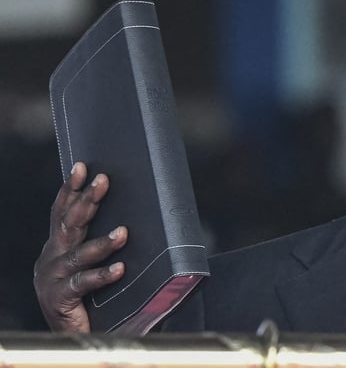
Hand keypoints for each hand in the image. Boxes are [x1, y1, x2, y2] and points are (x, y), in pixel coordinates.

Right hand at [33, 162, 127, 331]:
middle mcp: (51, 258)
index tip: (82, 166)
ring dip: (102, 242)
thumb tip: (136, 220)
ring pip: (78, 254)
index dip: (71, 188)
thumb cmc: (89, 297)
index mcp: (58, 246)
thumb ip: (107, 245)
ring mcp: (51, 278)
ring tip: (123, 232)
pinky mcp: (58, 299)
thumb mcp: (94, 265)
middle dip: (86, 200)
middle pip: (69, 223)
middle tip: (103, 181)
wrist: (74, 337)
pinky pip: (82, 283)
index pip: (63, 211)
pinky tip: (120, 269)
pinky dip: (102, 275)